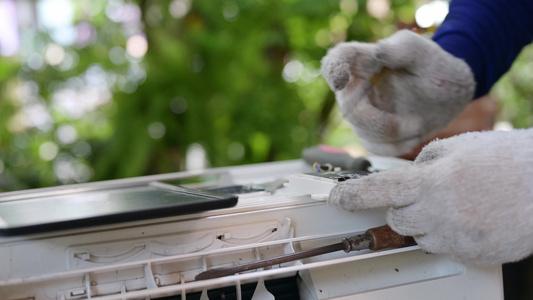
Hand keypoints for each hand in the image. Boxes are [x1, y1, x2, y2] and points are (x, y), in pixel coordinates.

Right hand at [321, 30, 475, 155]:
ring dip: (395, 133)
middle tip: (417, 122)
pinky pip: (376, 147)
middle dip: (379, 121)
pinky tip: (416, 134)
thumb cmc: (433, 66)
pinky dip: (399, 145)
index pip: (337, 60)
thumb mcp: (421, 51)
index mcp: (364, 61)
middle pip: (349, 108)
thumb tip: (378, 51)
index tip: (341, 80)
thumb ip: (399, 48)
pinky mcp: (371, 134)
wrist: (451, 93)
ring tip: (420, 124)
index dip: (333, 69)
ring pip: (363, 131)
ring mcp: (361, 113)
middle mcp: (355, 88)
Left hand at [329, 129, 532, 264]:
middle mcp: (439, 212)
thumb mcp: (456, 148)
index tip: (338, 199)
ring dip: (427, 222)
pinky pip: (444, 248)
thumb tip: (404, 179)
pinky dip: (448, 235)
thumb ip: (422, 163)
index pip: (378, 191)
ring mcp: (455, 237)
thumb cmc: (506, 162)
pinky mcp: (471, 255)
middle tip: (429, 195)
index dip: (352, 196)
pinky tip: (470, 219)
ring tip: (458, 205)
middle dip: (402, 208)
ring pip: (419, 236)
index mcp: (431, 181)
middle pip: (395, 219)